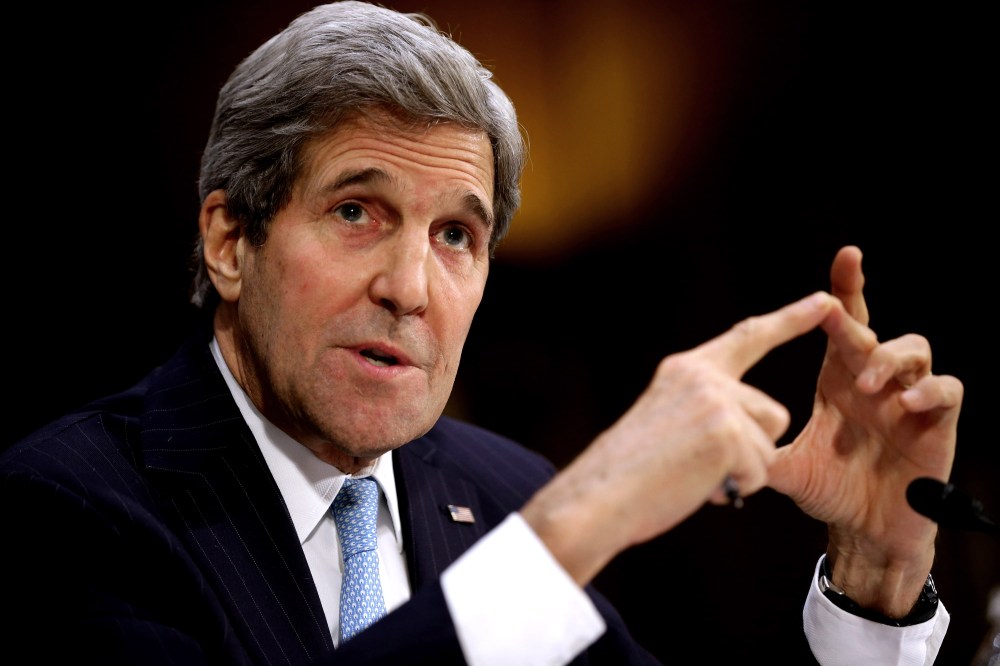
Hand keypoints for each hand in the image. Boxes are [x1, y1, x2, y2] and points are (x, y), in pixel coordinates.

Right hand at [522, 290, 836, 585]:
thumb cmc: (629, 473)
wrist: (598, 498)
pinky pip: (759, 471)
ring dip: (742, 471)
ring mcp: (717, 403)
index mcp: (686, 369)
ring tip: (693, 476)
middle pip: (771, 414)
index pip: (748, 337)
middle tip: (701, 466)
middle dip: (752, 448)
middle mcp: (703, 377)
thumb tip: (748, 437)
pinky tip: (696, 487)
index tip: (825, 302)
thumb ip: (705, 412)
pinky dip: (735, 488)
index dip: (790, 320)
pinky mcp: (728, 435)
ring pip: (767, 445)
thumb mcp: (666, 423)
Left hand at [768, 246, 963, 616]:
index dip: (844, 291)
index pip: (842, 325)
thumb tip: (720, 432)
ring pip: (915, 349)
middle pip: (874, 330)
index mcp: (837, 380)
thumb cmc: (829, 490)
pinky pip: (947, 391)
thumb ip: (758, 446)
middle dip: (855, 316)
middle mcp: (873, 382)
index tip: (845, 257)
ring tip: (864, 384)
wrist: (864, 533)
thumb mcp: (787, 467)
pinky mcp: (936, 425)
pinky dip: (931, 390)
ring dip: (888, 358)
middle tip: (832, 320)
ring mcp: (907, 401)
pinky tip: (906, 402)